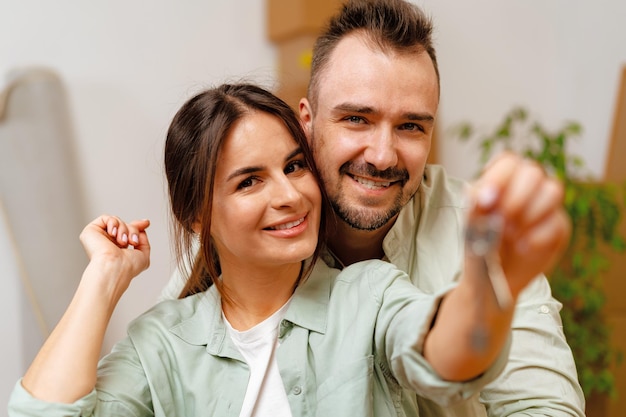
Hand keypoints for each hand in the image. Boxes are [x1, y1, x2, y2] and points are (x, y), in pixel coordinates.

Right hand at [79, 215, 150, 287]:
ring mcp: (99, 237)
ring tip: (123, 242)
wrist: (115, 266)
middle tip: (133, 241)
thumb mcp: (143, 255)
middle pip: (125, 225)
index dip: (137, 226)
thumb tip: (142, 228)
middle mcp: (108, 242)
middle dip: (133, 231)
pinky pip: (106, 218)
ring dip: (124, 229)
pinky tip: (113, 234)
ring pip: (117, 221)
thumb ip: (144, 242)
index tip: (146, 223)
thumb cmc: (128, 266)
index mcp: (118, 248)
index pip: (127, 232)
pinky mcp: (91, 231)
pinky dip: (113, 223)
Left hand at [468, 152, 570, 296]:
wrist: (491, 280)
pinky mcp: (559, 227)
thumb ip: (476, 206)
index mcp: (502, 180)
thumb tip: (486, 195)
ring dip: (529, 213)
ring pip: (553, 190)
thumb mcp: (470, 224)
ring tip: (510, 233)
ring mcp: (546, 206)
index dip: (499, 177)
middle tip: (502, 220)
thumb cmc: (479, 244)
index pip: (508, 161)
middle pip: (533, 172)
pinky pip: (558, 221)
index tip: (487, 200)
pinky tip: (522, 247)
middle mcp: (527, 187)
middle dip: (516, 196)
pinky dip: (537, 236)